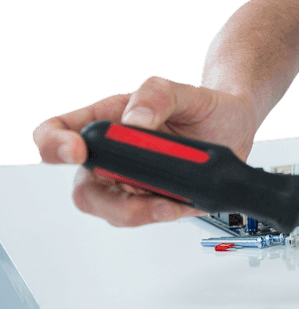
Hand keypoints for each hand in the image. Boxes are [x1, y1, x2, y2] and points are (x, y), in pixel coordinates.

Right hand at [32, 75, 257, 227]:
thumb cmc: (204, 106)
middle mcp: (111, 154)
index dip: (54, 144)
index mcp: (107, 120)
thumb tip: (135, 121)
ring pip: (110, 210)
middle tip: (138, 194)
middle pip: (82, 188)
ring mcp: (128, 181)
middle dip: (107, 199)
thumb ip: (156, 96)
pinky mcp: (152, 199)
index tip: (76, 150)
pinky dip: (160, 214)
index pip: (56, 131)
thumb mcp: (186, 92)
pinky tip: (180, 203)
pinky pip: (142, 216)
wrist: (235, 125)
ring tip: (169, 204)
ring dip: (137, 212)